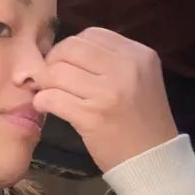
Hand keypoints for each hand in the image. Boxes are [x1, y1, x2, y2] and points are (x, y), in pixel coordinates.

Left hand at [33, 28, 178, 172]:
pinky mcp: (91, 116)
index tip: (64, 64)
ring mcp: (108, 92)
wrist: (152, 159)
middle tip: (50, 79)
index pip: (90, 35)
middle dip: (52, 63)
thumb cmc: (140, 121)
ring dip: (44, 84)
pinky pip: (52, 98)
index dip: (69, 48)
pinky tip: (45, 107)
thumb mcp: (139, 79)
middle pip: (70, 49)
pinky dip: (42, 101)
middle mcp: (125, 68)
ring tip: (47, 94)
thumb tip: (65, 53)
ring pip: (56, 72)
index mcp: (138, 54)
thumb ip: (111, 61)